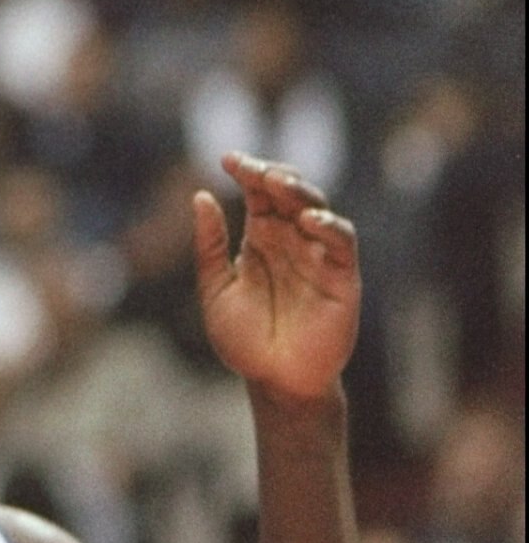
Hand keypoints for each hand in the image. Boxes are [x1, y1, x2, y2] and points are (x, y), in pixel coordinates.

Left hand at [193, 156, 360, 404]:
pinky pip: (342, 242)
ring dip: (300, 191)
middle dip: (272, 173)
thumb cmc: (245, 341)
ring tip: (277, 182)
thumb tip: (199, 196)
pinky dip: (330, 226)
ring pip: (317, 207)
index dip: (247, 170)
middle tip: (253, 169)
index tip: (227, 159)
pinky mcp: (343, 278)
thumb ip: (209, 246)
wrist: (275, 383)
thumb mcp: (216, 290)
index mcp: (261, 239)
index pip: (258, 193)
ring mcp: (318, 256)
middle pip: (288, 192)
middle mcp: (292, 240)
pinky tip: (309, 221)